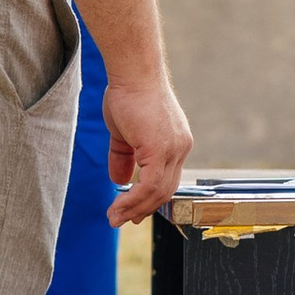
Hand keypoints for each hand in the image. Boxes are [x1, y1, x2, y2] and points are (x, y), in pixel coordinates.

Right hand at [102, 70, 192, 224]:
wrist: (133, 74)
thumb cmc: (128, 96)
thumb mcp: (125, 134)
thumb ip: (125, 158)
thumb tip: (120, 182)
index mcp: (177, 143)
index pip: (167, 180)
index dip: (150, 199)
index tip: (133, 211)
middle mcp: (181, 147)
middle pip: (165, 190)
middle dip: (142, 209)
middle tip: (120, 220)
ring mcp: (174, 148)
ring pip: (158, 191)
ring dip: (134, 209)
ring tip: (114, 218)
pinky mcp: (161, 148)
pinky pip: (149, 185)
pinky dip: (133, 200)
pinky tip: (118, 207)